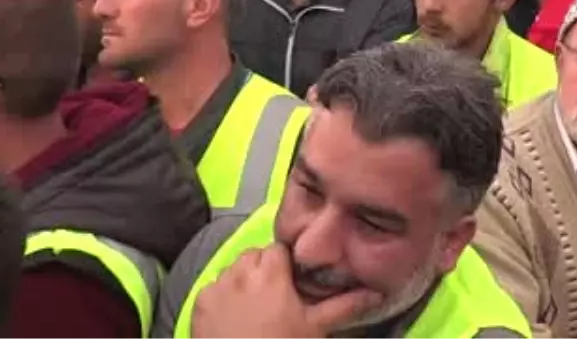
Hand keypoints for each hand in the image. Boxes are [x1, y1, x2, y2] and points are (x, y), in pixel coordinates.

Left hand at [191, 245, 380, 338]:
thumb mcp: (316, 329)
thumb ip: (345, 306)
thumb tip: (378, 292)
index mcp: (271, 273)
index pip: (279, 249)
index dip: (287, 264)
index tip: (292, 281)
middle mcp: (241, 272)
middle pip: (255, 255)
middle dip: (264, 268)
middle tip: (276, 294)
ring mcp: (216, 287)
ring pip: (233, 268)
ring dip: (243, 279)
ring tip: (254, 305)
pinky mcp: (198, 303)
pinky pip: (213, 286)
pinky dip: (222, 295)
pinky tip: (232, 315)